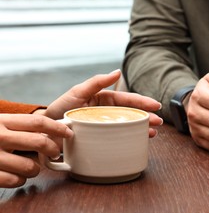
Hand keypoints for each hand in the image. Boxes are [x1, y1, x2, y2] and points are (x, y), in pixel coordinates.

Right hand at [0, 114, 72, 187]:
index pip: (38, 121)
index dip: (58, 128)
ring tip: (29, 167)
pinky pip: (16, 181)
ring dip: (35, 169)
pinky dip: (20, 180)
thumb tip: (51, 129)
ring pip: (30, 166)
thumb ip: (18, 125)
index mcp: (2, 121)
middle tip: (55, 154)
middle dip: (52, 150)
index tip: (69, 133)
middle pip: (39, 142)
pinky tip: (16, 175)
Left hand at [42, 69, 162, 136]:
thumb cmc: (60, 108)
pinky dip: (131, 138)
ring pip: (128, 125)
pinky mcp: (102, 139)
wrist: (46, 131)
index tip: (155, 105)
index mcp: (104, 100)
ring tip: (153, 132)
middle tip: (159, 121)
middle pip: (131, 113)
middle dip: (147, 116)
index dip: (142, 102)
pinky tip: (139, 140)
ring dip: (142, 128)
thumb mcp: (78, 92)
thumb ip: (97, 82)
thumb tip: (117, 72)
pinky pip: (119, 138)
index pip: (127, 100)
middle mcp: (107, 112)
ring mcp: (105, 126)